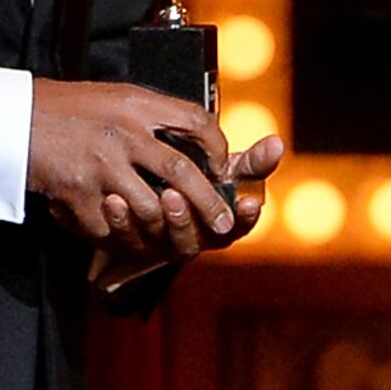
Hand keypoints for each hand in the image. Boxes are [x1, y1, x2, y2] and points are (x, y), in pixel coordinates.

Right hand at [30, 82, 241, 255]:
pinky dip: (110, 231)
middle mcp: (123, 131)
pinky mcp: (79, 192)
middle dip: (209, 202)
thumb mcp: (114, 98)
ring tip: (163, 231)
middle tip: (224, 223)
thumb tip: (189, 141)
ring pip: (149, 207)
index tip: (221, 167)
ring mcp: (101, 163)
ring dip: (159, 225)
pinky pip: (108, 226)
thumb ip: (150, 117)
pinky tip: (106, 224)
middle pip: (181, 170)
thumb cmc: (64, 109)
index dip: (216, 147)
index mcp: (136, 104)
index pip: (195, 121)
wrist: (10, 118)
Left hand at [73, 134, 284, 298]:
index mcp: (219, 226)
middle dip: (184, 219)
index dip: (244, 218)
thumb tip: (278, 143)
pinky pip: (123, 239)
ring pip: (157, 242)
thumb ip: (250, 160)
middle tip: (176, 195)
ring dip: (151, 220)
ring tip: (142, 195)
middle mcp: (190, 240)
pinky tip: (113, 200)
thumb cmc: (194, 175)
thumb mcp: (223, 166)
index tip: (248, 203)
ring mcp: (159, 246)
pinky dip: (118, 221)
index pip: (237, 228)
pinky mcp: (129, 245)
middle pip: (192, 240)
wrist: (142, 183)